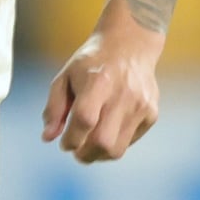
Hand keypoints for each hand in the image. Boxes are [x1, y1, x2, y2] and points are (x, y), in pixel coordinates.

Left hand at [41, 22, 162, 163]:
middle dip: (84, 155)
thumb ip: (54, 107)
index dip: (71, 139)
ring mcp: (140, 105)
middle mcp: (123, 94)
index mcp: (98, 81)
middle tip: (76, 151)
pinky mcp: (151, 113)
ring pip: (117, 149)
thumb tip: (48, 138)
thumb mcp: (66, 76)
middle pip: (103, 142)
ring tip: (89, 145)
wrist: (130, 44)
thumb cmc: (92, 62)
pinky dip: (115, 144)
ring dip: (99, 155)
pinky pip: (130, 142)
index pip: (84, 120)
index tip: (64, 143)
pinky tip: (107, 130)